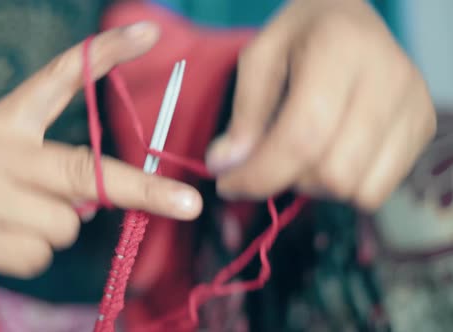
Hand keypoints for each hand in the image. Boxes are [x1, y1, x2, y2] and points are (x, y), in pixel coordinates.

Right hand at [0, 23, 202, 285]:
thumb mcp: (15, 156)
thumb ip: (63, 164)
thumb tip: (116, 191)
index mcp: (8, 120)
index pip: (60, 77)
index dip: (104, 55)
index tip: (148, 33)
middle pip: (84, 170)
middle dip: (142, 190)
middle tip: (188, 204)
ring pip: (66, 223)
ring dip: (58, 228)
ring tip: (20, 218)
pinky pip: (41, 254)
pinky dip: (34, 254)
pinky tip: (3, 241)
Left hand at [206, 0, 435, 209]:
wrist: (351, 19)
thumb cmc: (300, 37)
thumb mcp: (259, 59)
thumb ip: (244, 113)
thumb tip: (226, 165)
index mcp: (340, 49)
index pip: (303, 136)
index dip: (259, 174)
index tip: (228, 184)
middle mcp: (388, 78)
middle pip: (333, 172)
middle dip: (287, 179)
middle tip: (267, 163)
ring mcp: (413, 106)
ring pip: (357, 189)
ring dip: (316, 186)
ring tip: (302, 155)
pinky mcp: (423, 128)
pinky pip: (378, 190)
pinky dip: (344, 187)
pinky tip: (330, 155)